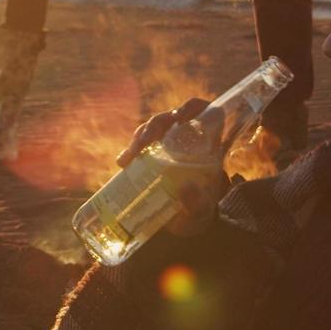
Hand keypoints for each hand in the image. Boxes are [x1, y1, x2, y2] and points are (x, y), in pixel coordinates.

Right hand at [118, 99, 228, 237]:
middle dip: (154, 126)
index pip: (203, 111)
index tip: (179, 117)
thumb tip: (186, 188)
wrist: (186, 222)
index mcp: (207, 143)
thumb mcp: (202, 208)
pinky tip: (123, 163)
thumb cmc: (199, 211)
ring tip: (128, 158)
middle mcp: (186, 138)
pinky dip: (131, 150)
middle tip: (143, 143)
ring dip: (139, 137)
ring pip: (152, 128)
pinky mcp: (152, 154)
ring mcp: (168, 144)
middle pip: (170, 118)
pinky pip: (141, 144)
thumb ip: (197, 202)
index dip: (192, 107)